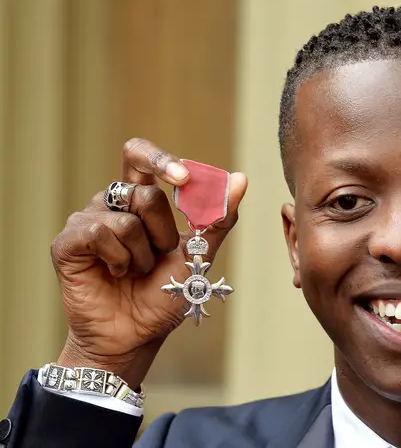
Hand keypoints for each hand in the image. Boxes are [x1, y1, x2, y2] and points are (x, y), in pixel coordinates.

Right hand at [51, 138, 247, 387]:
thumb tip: (241, 179)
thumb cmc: (166, 293)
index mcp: (140, 200)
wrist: (137, 335)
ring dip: (142, 255)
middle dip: (163, 233)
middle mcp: (112, 204)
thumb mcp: (199, 255)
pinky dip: (118, 260)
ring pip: (125, 219)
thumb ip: (217, 219)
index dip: (160, 160)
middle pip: (144, 193)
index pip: (141, 157)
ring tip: (135, 272)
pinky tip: (115, 274)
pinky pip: (98, 234)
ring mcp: (86, 220)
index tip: (184, 178)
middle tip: (159, 258)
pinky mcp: (67, 242)